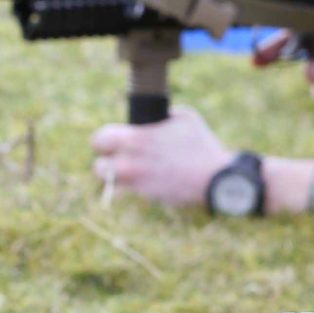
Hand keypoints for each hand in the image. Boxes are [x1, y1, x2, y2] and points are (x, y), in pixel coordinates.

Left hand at [89, 104, 238, 208]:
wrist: (215, 178)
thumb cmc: (202, 144)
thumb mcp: (185, 117)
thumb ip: (163, 115)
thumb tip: (156, 117)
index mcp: (137, 139)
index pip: (100, 139)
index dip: (105, 139)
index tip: (113, 140)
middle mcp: (131, 163)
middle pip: (98, 165)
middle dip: (106, 160)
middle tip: (116, 157)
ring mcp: (138, 183)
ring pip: (109, 183)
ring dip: (114, 177)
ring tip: (126, 172)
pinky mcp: (147, 197)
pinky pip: (127, 194)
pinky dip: (130, 189)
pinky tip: (143, 182)